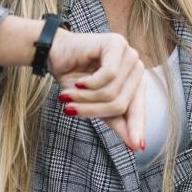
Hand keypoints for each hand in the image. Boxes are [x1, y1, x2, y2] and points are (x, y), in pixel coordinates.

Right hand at [47, 29, 145, 150]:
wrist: (54, 55)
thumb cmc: (74, 79)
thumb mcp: (95, 105)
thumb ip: (116, 121)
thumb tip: (136, 146)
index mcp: (133, 83)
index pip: (138, 109)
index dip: (136, 127)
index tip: (137, 147)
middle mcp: (135, 68)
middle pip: (121, 104)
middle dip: (93, 110)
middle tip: (70, 110)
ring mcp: (128, 54)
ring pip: (113, 92)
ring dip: (86, 98)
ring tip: (68, 95)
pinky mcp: (116, 44)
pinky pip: (109, 75)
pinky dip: (89, 83)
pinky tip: (78, 81)